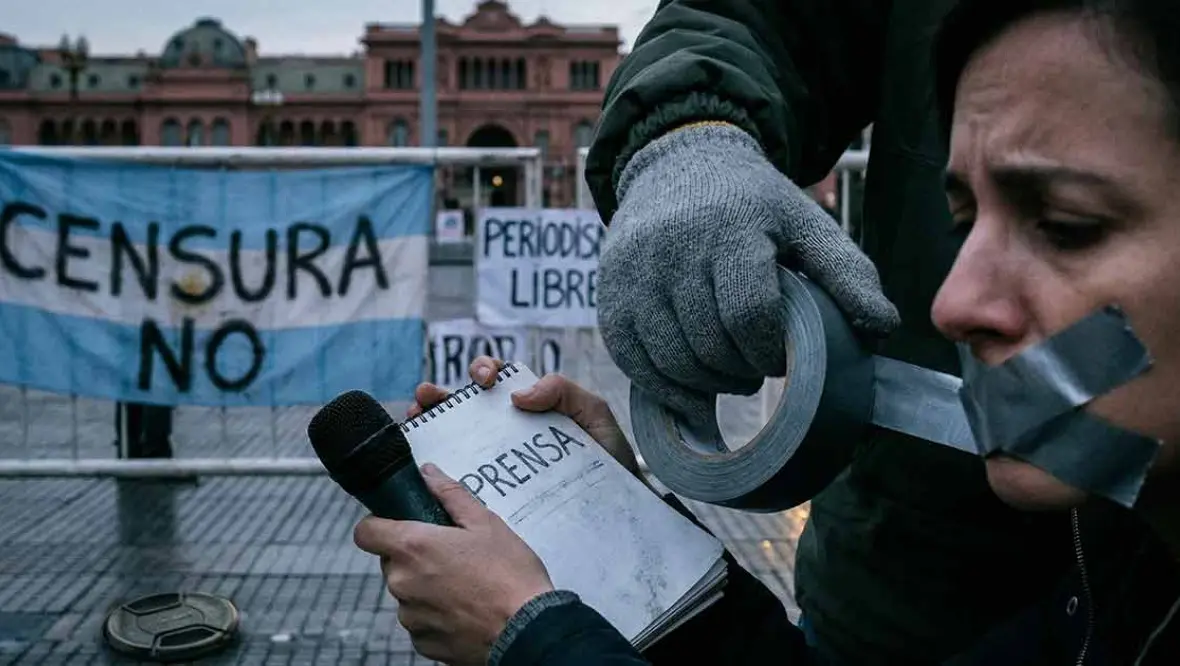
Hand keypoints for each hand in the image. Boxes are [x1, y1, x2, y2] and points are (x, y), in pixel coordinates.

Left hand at [354, 463, 554, 665]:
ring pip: (407, 592)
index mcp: (413, 547)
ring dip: (426, 587)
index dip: (380, 525)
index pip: (365, 532)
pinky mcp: (422, 642)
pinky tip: (465, 610)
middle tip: (452, 555)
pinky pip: (420, 620)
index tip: (401, 526)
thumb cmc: (510, 574)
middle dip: (415, 556)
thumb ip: (450, 495)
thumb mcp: (486, 523)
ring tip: (465, 586)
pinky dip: (436, 615)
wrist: (529, 629)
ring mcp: (410, 616)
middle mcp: (402, 582)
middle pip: (392, 562)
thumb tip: (428, 474)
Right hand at [408, 356, 649, 484]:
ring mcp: (496, 458)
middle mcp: (505, 428)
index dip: (482, 370)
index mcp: (527, 404)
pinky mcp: (492, 489)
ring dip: (428, 421)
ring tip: (417, 417)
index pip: (495, 379)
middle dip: (438, 395)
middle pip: (462, 405)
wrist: (616, 509)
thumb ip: (565, 391)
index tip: (485, 381)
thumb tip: (519, 394)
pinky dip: (437, 465)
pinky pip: (459, 476)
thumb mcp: (594, 415)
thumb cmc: (607, 457)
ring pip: (452, 436)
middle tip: (427, 396)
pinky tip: (424, 463)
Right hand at [598, 122, 898, 426]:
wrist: (676, 164)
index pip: (748, 314)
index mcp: (729, 228)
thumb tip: (882, 329)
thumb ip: (847, 273)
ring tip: (730, 375)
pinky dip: (664, 387)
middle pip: (710, 345)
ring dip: (707, 383)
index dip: (769, 352)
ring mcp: (634, 273)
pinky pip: (632, 362)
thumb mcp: (805, 223)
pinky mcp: (608, 294)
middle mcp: (673, 248)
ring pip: (671, 360)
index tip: (781, 358)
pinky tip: (692, 387)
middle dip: (741, 372)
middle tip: (757, 368)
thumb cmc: (751, 204)